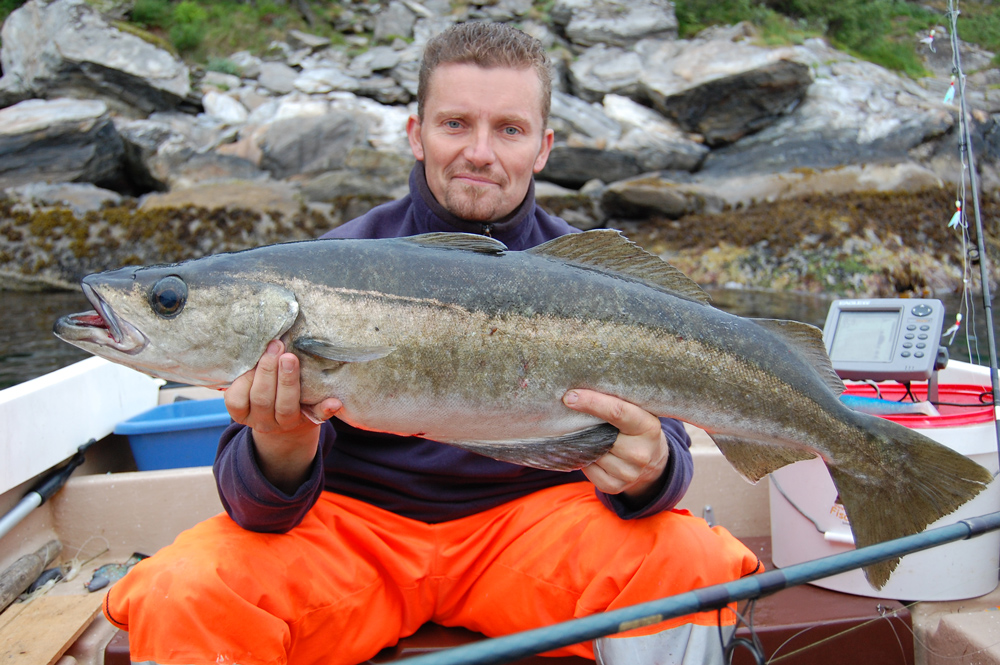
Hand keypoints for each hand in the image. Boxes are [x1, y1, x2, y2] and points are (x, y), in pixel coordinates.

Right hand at [225, 340, 341, 493]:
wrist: (287, 424)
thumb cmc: (266, 394)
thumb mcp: (250, 387)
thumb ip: (251, 371)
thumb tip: (260, 341)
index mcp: (244, 412)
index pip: (237, 400)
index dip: (245, 378)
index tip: (255, 354)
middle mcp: (263, 421)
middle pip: (262, 399)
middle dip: (268, 371)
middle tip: (276, 346)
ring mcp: (286, 424)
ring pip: (285, 407)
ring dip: (288, 381)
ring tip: (291, 358)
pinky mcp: (309, 422)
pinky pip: (317, 417)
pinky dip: (325, 409)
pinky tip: (334, 401)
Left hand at [563, 389, 668, 505]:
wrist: (653, 460)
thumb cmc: (638, 427)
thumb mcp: (638, 411)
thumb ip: (618, 402)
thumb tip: (579, 391)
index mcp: (648, 427)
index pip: (617, 412)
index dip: (591, 402)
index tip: (569, 396)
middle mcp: (640, 452)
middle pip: (600, 436)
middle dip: (584, 426)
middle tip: (574, 415)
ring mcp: (629, 473)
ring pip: (592, 453)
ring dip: (585, 443)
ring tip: (590, 436)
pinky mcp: (615, 486)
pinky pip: (588, 469)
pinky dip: (585, 459)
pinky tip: (592, 451)